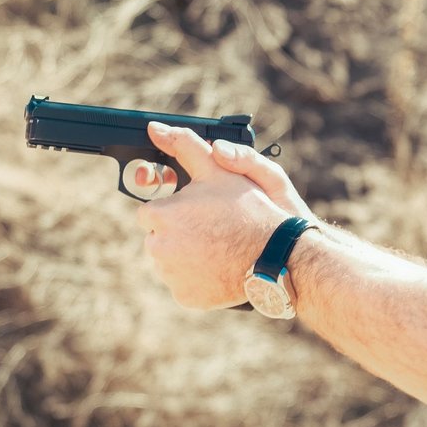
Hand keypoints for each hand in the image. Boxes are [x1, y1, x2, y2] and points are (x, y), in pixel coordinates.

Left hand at [135, 121, 315, 309]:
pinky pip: (183, 286)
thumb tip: (155, 128)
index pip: (150, 212)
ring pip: (170, 263)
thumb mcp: (217, 170)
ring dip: (186, 256)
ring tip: (216, 248)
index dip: (174, 210)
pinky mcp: (185, 297)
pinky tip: (217, 269)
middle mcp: (157, 248)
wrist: (275, 255)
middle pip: (158, 238)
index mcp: (159, 216)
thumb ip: (183, 145)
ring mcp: (170, 276)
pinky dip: (196, 280)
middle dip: (178, 233)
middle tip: (210, 230)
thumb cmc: (247, 209)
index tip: (195, 212)